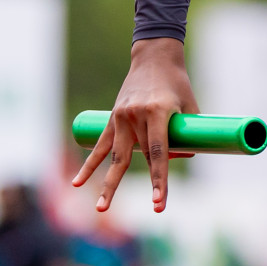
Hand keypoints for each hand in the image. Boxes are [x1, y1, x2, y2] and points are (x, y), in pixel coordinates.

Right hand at [72, 37, 198, 213]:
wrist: (154, 56)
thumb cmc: (177, 82)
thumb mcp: (190, 105)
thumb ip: (187, 134)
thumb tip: (178, 159)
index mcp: (157, 111)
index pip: (159, 152)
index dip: (161, 178)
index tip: (160, 201)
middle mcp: (136, 116)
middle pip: (138, 158)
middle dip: (149, 184)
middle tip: (155, 209)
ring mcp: (121, 117)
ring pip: (113, 157)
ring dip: (108, 185)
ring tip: (101, 210)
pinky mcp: (112, 118)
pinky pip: (99, 146)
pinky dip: (88, 165)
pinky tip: (77, 183)